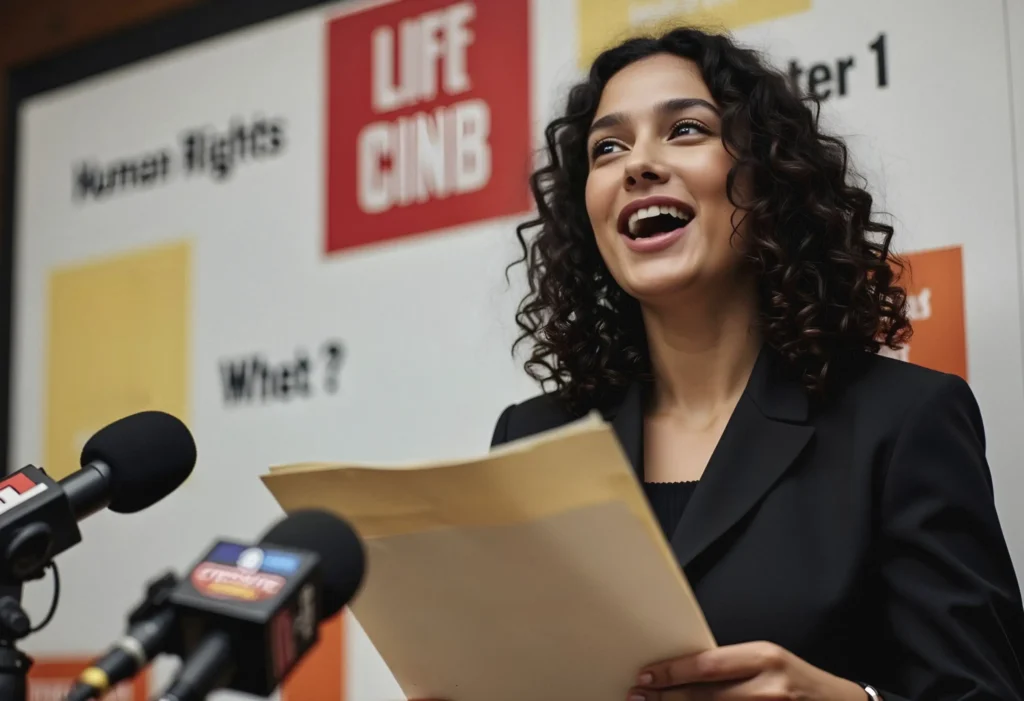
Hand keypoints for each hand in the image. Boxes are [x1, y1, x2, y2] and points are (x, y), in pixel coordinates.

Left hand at [629, 641, 866, 699]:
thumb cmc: (797, 680)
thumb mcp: (767, 661)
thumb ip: (731, 667)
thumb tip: (683, 672)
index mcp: (764, 658)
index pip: (705, 664)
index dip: (672, 672)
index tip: (646, 675)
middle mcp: (768, 688)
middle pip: (703, 696)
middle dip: (665, 698)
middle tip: (637, 697)